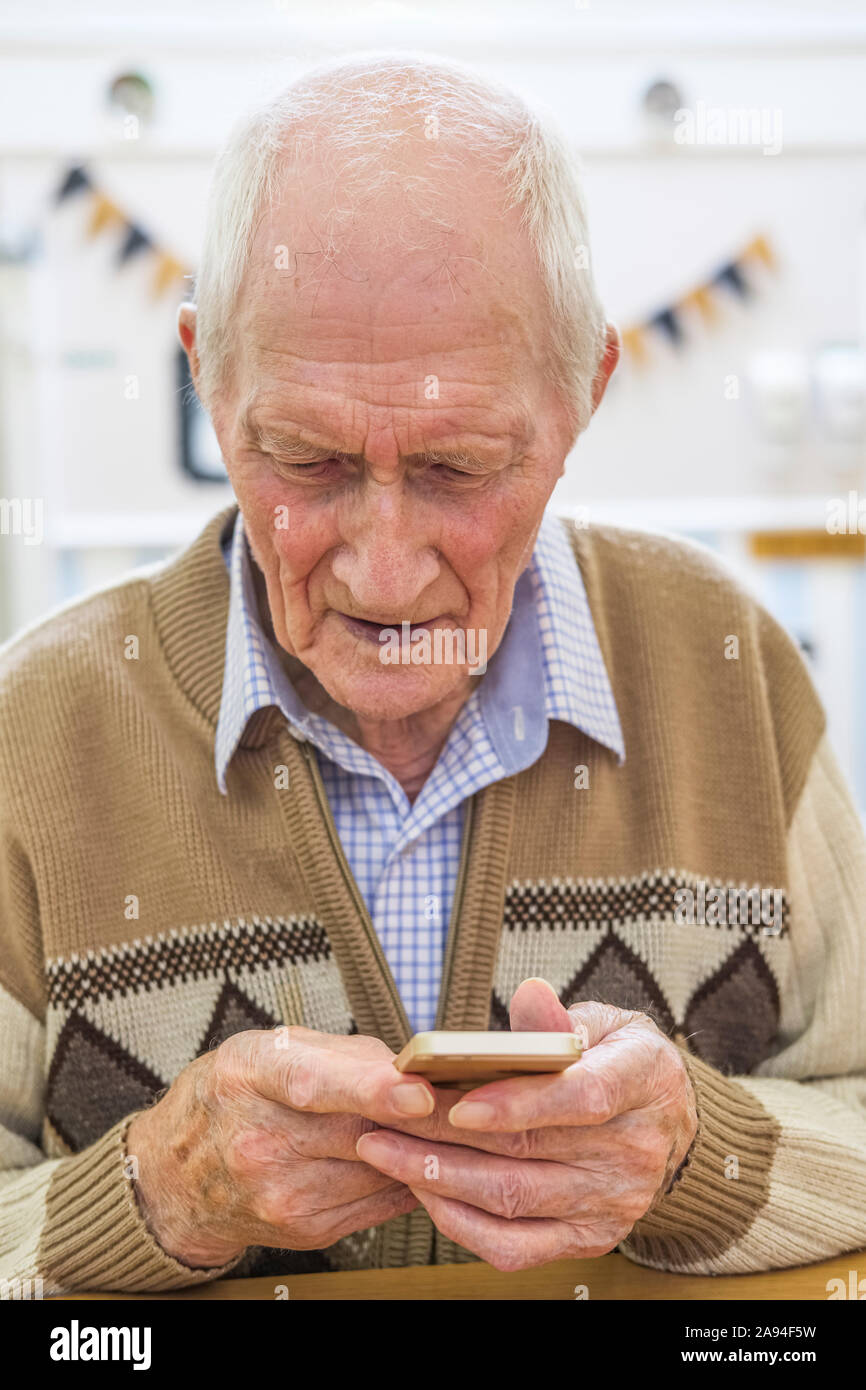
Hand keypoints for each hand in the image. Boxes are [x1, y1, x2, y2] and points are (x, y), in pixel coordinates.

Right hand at [126, 1026, 435, 1267]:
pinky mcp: (306, 1229)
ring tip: (442, 1122)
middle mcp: (260, 1141)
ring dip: (421, 1147)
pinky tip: (410, 1155)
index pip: (312, 1082)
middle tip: (475, 1097)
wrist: (175, 1178)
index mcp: (249, 1077)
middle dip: (426, 1115)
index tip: (418, 1090)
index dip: (370, 1087)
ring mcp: (281, 1193)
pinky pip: (380, 1200)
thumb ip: (342, 1054)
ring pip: (382, 1167)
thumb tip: (412, 1066)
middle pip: (363, 1129)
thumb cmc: (231, 1099)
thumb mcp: (267, 1050)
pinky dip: (404, 1176)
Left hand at [356, 979, 697, 1270]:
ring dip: (439, 1178)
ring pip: (513, 1200)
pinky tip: (423, 1193)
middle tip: (386, 1117)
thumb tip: (530, 996)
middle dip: (444, 1136)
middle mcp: (634, 1150)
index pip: (582, 1098)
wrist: (667, 1121)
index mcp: (643, 1081)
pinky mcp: (590, 1238)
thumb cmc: (618, 1061)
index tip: (458, 1104)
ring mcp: (613, 1202)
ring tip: (386, 1151)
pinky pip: (517, 1247)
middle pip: (529, 1153)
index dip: (519, 1103)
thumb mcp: (603, 1022)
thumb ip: (559, 1018)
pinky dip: (463, 1225)